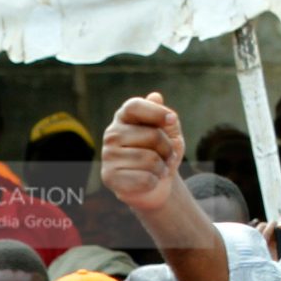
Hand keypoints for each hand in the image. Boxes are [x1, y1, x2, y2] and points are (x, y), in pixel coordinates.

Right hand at [101, 93, 188, 215]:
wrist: (154, 184)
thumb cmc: (161, 154)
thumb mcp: (170, 133)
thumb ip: (165, 118)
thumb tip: (155, 96)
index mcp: (123, 118)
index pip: (134, 106)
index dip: (156, 111)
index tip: (172, 120)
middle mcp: (112, 134)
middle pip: (152, 135)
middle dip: (168, 148)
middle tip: (168, 156)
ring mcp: (108, 155)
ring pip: (150, 160)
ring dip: (162, 168)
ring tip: (159, 170)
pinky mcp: (109, 176)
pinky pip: (144, 178)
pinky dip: (154, 181)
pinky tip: (149, 181)